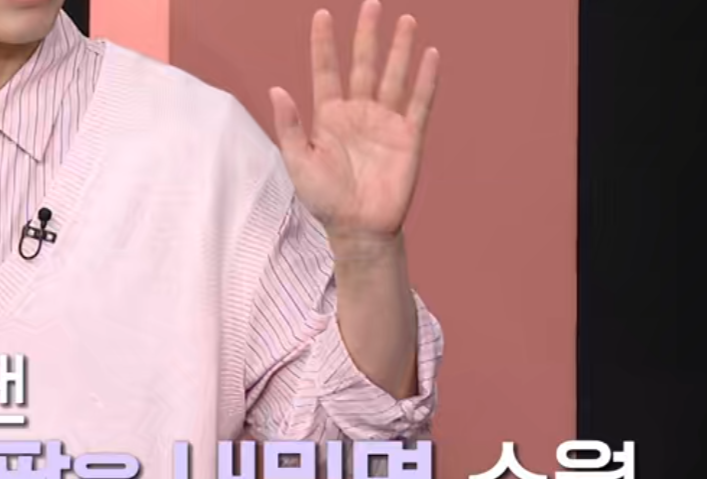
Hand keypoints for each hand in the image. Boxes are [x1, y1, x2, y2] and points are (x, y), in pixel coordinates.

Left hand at [269, 0, 438, 246]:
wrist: (358, 228)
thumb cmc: (325, 199)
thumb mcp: (299, 162)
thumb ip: (290, 126)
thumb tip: (276, 89)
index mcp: (329, 116)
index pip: (326, 71)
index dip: (323, 44)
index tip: (322, 15)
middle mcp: (359, 113)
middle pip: (363, 65)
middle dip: (367, 35)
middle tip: (371, 4)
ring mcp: (385, 122)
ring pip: (393, 76)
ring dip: (399, 49)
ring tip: (404, 19)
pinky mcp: (409, 136)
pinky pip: (418, 102)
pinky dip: (425, 79)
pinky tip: (430, 54)